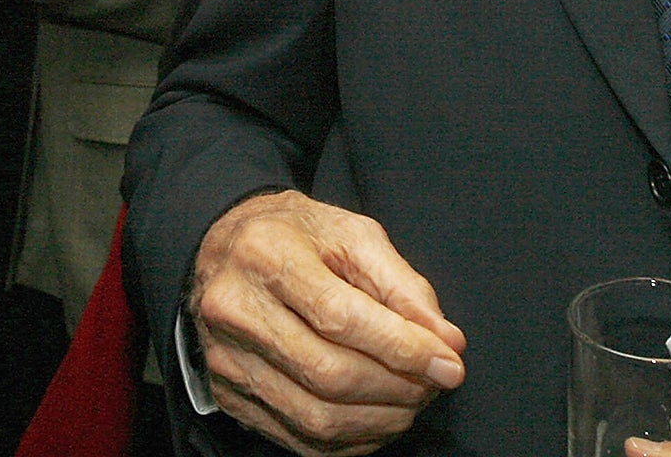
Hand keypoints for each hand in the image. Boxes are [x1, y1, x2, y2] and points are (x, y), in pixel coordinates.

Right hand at [189, 190, 466, 456]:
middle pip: (328, 373)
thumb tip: (447, 342)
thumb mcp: (351, 234)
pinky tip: (377, 418)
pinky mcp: (227, 393)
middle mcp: (235, 309)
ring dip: (380, 419)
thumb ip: (402, 285)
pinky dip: (350, 439)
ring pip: (315, 416)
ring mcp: (226, 358)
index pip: (340, 317)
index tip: (450, 364)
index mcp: (266, 255)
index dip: (402, 348)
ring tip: (413, 400)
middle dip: (397, 388)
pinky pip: (298, 437)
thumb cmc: (294, 236)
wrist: (220, 246)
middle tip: (435, 382)